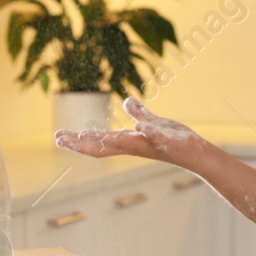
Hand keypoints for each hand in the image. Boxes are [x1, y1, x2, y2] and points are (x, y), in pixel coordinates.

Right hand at [54, 96, 204, 165]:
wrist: (198, 154)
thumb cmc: (174, 141)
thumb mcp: (153, 123)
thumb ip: (139, 113)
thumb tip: (126, 101)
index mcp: (129, 141)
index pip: (99, 142)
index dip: (78, 140)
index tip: (57, 137)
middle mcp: (136, 146)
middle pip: (104, 147)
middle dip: (81, 143)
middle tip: (59, 139)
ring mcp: (151, 145)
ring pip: (125, 144)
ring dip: (106, 139)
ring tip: (83, 136)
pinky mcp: (170, 142)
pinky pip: (158, 137)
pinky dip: (149, 131)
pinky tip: (139, 126)